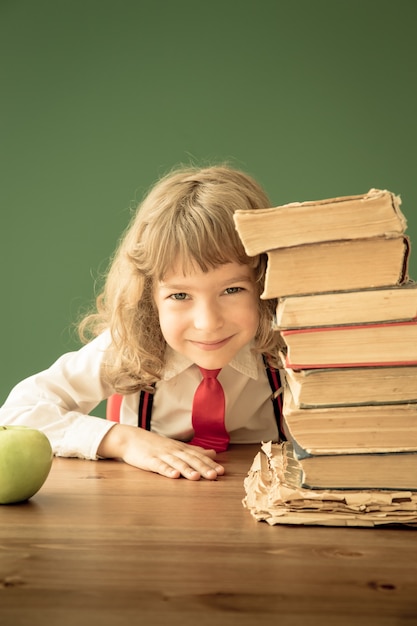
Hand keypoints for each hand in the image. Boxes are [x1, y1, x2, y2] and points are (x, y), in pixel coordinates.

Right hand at [97, 424, 224, 479]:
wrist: (130, 438)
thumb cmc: (155, 444)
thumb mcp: (176, 446)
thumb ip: (194, 451)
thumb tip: (213, 453)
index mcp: (181, 449)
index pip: (198, 457)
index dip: (209, 464)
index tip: (222, 472)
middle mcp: (174, 451)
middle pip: (190, 460)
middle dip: (202, 468)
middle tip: (214, 475)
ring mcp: (161, 455)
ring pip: (176, 463)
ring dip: (187, 470)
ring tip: (196, 477)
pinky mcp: (149, 460)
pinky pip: (159, 466)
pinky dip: (166, 470)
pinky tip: (173, 476)